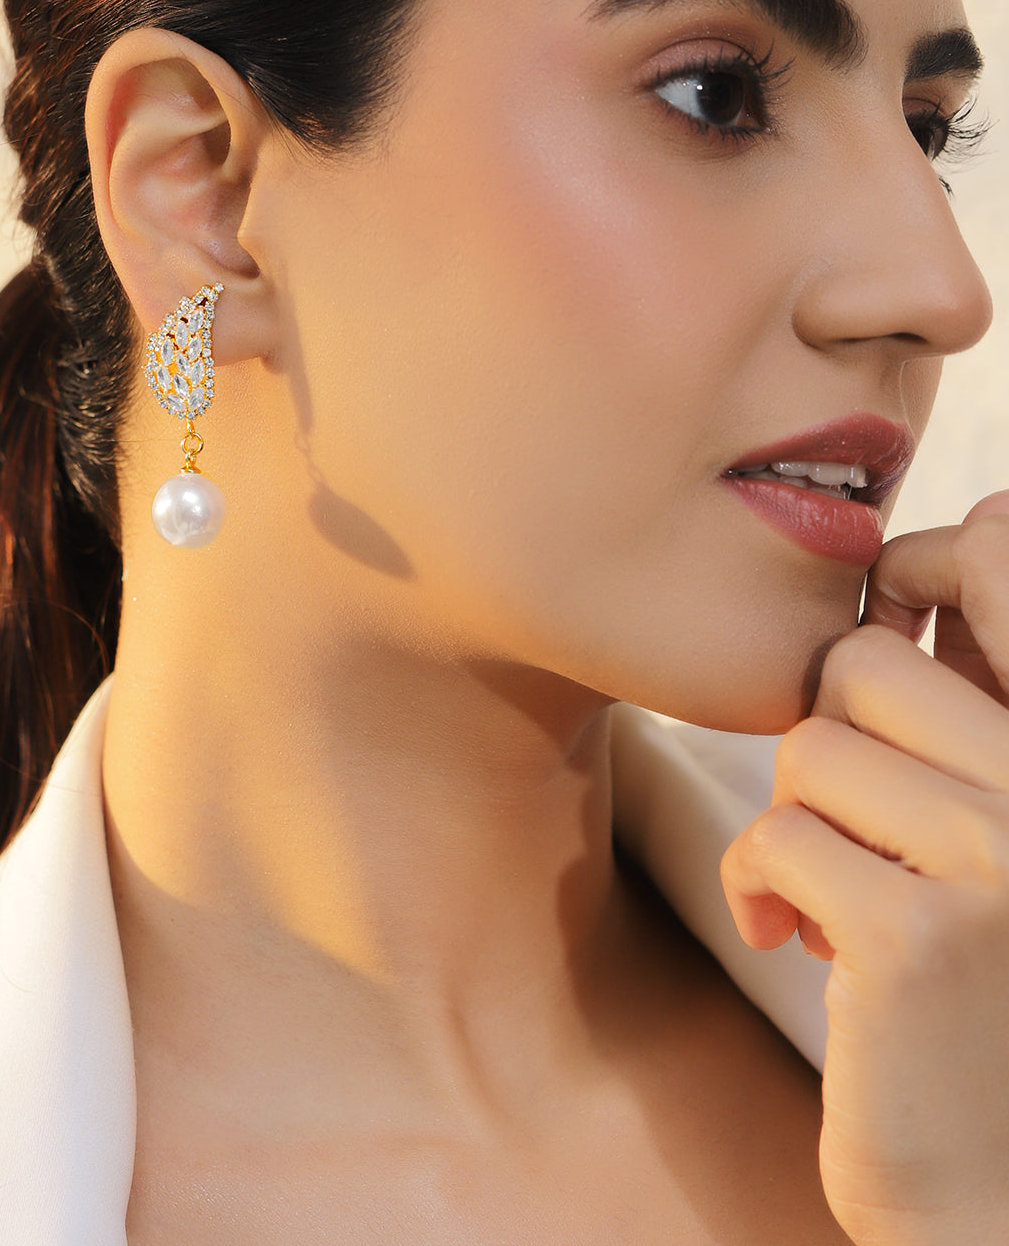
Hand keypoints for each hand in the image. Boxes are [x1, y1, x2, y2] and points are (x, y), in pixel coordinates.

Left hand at [720, 492, 1008, 1245]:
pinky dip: (759, 885)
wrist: (991, 1180)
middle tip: (848, 829)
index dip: (921, 570)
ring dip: (794, 827)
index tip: (885, 629)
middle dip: (827, 746)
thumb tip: (896, 582)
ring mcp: (1006, 854)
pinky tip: (798, 942)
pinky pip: (778, 834)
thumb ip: (961, 716)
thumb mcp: (984, 827)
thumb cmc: (973, 985)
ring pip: (810, 749)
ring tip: (833, 896)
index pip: (1000, 563)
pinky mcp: (920, 932)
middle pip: (862, 664)